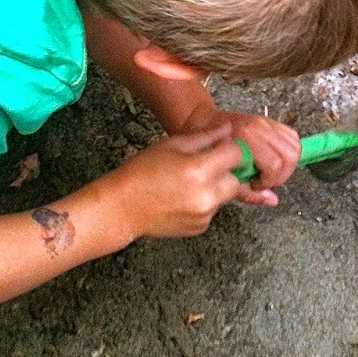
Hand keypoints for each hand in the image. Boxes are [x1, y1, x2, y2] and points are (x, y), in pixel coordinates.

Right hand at [107, 125, 246, 238]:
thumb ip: (204, 137)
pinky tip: (183, 198)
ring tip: (188, 183)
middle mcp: (206, 195)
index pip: (234, 155)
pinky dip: (204, 203)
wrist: (122, 207)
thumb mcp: (172, 145)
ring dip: (214, 188)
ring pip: (224, 196)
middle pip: (235, 180)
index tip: (219, 148)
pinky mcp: (199, 227)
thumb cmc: (141, 172)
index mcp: (199, 170)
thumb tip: (226, 128)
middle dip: (224, 172)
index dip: (228, 148)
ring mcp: (204, 215)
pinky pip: (212, 211)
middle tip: (204, 167)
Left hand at [178, 106, 299, 204]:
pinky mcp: (268, 120)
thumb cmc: (206, 145)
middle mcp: (258, 127)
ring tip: (270, 171)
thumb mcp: (221, 172)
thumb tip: (272, 200)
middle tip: (266, 180)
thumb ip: (247, 190)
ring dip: (287, 163)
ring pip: (294, 145)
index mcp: (245, 138)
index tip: (255, 184)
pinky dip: (288, 150)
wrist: (201, 119)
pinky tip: (273, 159)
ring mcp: (265, 121)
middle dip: (282, 174)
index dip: (268, 181)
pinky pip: (291, 136)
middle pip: (289, 155)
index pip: (274, 164)